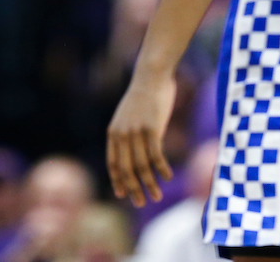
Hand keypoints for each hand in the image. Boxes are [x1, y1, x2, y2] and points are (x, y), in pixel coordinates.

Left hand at [106, 71, 174, 206]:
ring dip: (150, 184)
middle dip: (133, 189)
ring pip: (142, 166)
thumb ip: (128, 134)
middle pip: (126, 169)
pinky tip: (167, 177)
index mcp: (113, 132)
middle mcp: (122, 134)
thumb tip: (133, 151)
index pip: (112, 163)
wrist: (151, 76)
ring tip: (156, 197)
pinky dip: (161, 169)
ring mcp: (136, 131)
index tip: (123, 194)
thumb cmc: (142, 96)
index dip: (118, 181)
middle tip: (141, 203)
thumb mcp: (128, 116)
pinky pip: (156, 155)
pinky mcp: (152, 129)